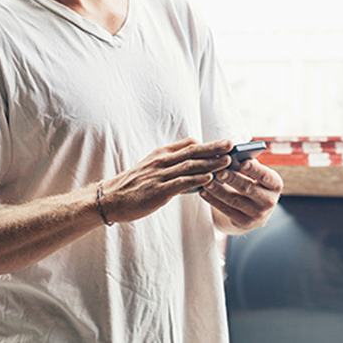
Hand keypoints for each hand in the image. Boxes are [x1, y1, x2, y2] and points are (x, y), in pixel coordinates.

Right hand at [99, 138, 230, 223]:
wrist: (110, 199)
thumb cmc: (133, 186)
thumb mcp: (151, 168)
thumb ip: (172, 166)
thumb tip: (194, 168)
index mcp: (161, 155)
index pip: (188, 145)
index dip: (207, 144)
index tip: (224, 144)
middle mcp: (161, 162)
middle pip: (192, 151)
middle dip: (214, 148)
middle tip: (232, 144)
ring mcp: (160, 176)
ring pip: (190, 166)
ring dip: (210, 163)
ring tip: (227, 161)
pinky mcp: (158, 191)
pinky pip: (180, 183)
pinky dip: (196, 180)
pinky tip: (209, 179)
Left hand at [201, 159, 281, 231]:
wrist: (254, 213)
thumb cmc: (253, 185)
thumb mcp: (256, 176)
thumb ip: (248, 165)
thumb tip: (232, 154)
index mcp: (275, 185)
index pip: (266, 176)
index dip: (255, 170)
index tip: (243, 162)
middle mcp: (269, 201)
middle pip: (248, 188)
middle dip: (233, 179)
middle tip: (220, 171)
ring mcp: (256, 214)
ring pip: (234, 200)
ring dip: (218, 190)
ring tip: (207, 181)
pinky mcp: (243, 223)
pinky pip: (226, 210)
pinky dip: (213, 200)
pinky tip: (204, 191)